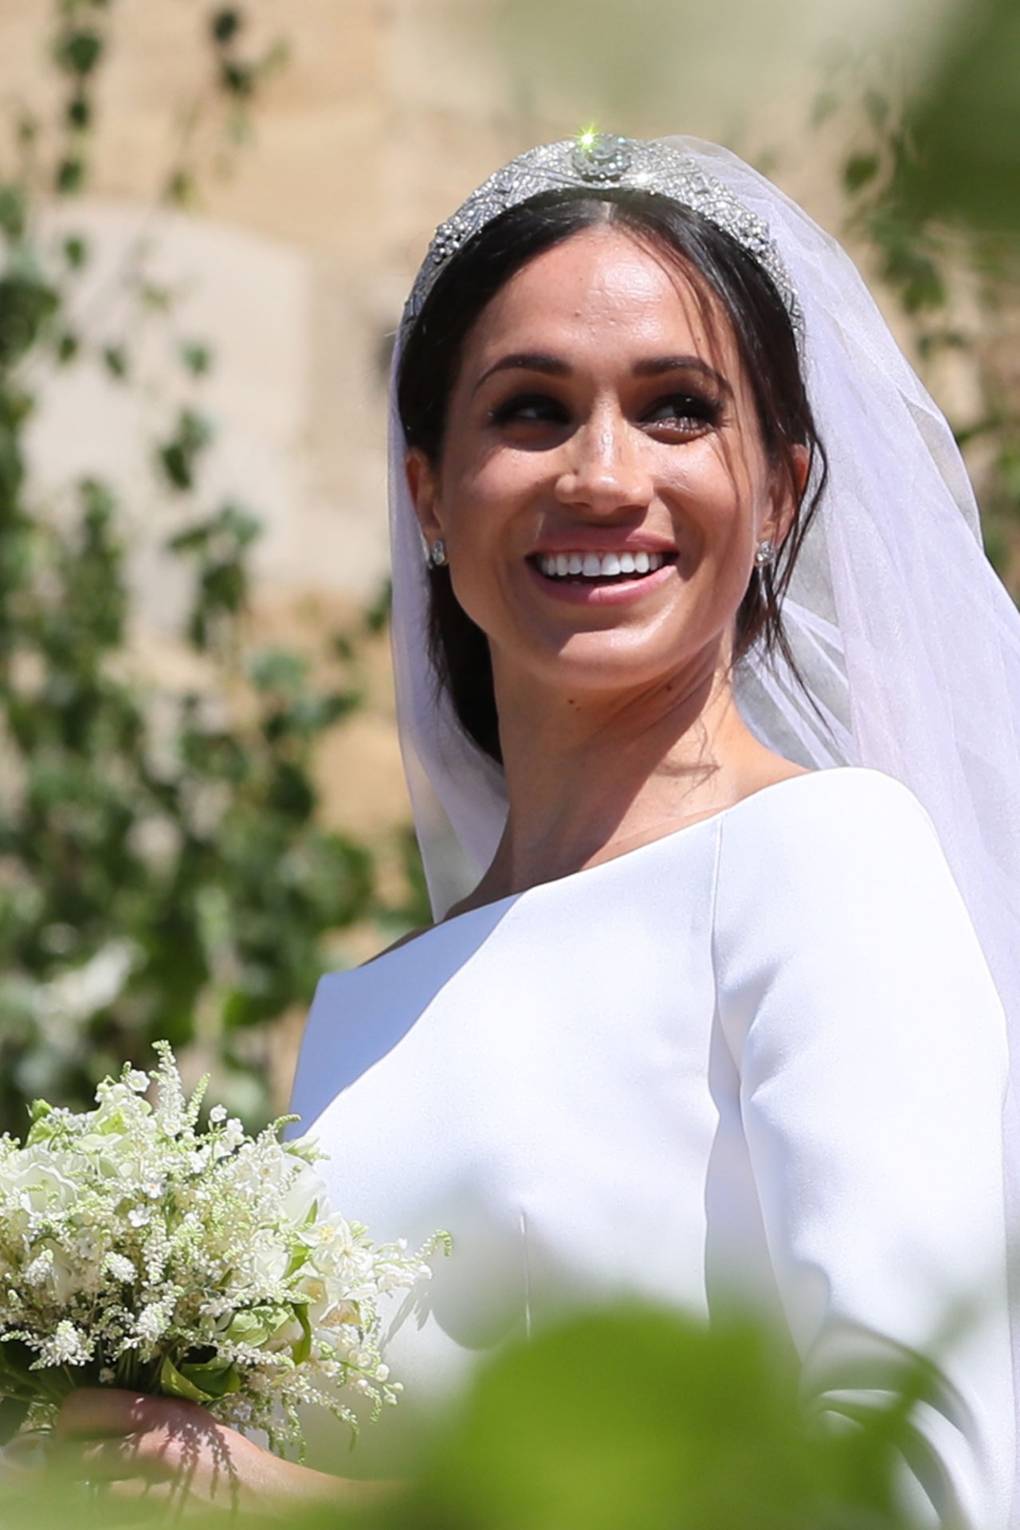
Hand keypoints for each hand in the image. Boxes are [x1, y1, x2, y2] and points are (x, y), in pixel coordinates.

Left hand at [52, 1389, 397, 1519]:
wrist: (266, 1504)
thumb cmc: (223, 1461)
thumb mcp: (186, 1421)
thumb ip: (139, 1417)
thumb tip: (80, 1423)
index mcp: (160, 1413)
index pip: (79, 1409)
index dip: (65, 1423)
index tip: (69, 1432)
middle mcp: (151, 1450)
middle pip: (68, 1457)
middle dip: (64, 1465)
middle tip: (76, 1467)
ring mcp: (149, 1496)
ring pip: (79, 1496)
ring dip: (79, 1495)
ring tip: (99, 1488)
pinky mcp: (150, 1523)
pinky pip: (102, 1520)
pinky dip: (100, 1515)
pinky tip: (118, 1507)